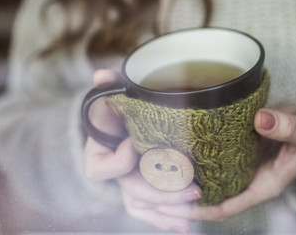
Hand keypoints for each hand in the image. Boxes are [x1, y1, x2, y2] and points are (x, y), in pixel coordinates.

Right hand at [83, 69, 200, 232]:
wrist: (129, 121)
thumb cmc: (123, 108)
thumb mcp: (116, 94)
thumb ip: (110, 86)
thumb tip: (101, 75)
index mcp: (100, 153)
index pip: (100, 169)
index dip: (119, 161)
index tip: (135, 143)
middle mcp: (115, 175)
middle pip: (133, 192)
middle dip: (162, 191)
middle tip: (192, 185)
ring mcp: (130, 186)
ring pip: (145, 206)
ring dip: (170, 209)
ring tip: (195, 206)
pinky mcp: (146, 192)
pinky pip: (152, 213)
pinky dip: (168, 220)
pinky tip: (186, 223)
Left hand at [154, 105, 295, 221]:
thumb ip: (288, 128)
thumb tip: (262, 119)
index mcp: (263, 185)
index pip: (226, 206)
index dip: (199, 209)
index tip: (173, 205)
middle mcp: (248, 178)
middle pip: (210, 195)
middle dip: (182, 196)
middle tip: (151, 185)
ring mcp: (240, 164)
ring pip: (207, 176)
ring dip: (184, 175)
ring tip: (154, 167)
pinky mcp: (236, 148)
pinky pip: (212, 156)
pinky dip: (195, 154)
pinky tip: (175, 143)